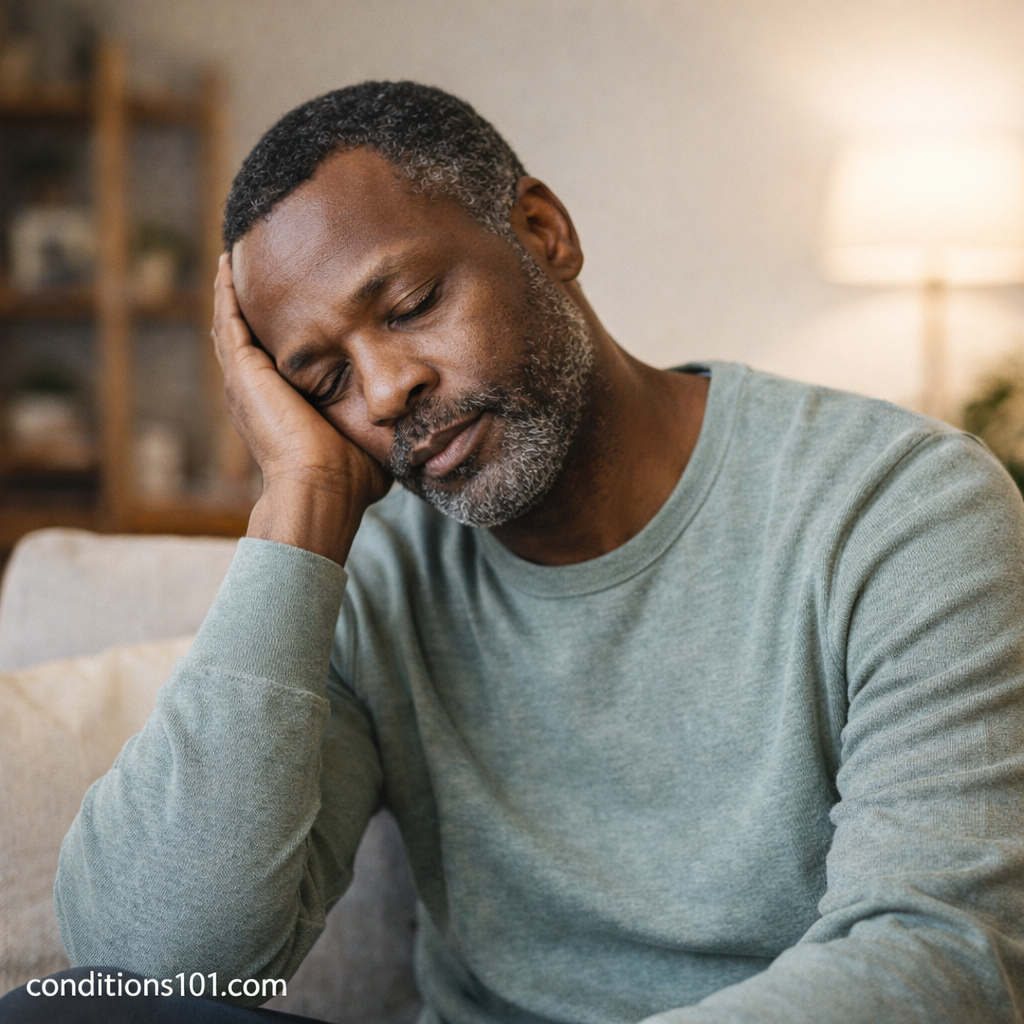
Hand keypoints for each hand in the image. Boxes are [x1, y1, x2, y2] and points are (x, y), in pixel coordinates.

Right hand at [212, 254, 389, 564]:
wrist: (323, 487)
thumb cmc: (351, 478)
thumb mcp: (369, 436)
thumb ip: (380, 420)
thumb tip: (413, 417)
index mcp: (282, 404)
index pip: (278, 356)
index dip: (282, 328)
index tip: (293, 299)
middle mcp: (256, 391)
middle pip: (249, 333)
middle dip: (253, 300)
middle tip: (256, 261)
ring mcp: (245, 381)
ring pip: (233, 322)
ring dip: (233, 289)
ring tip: (236, 253)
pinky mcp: (243, 372)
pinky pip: (229, 320)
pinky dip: (226, 292)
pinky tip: (227, 262)